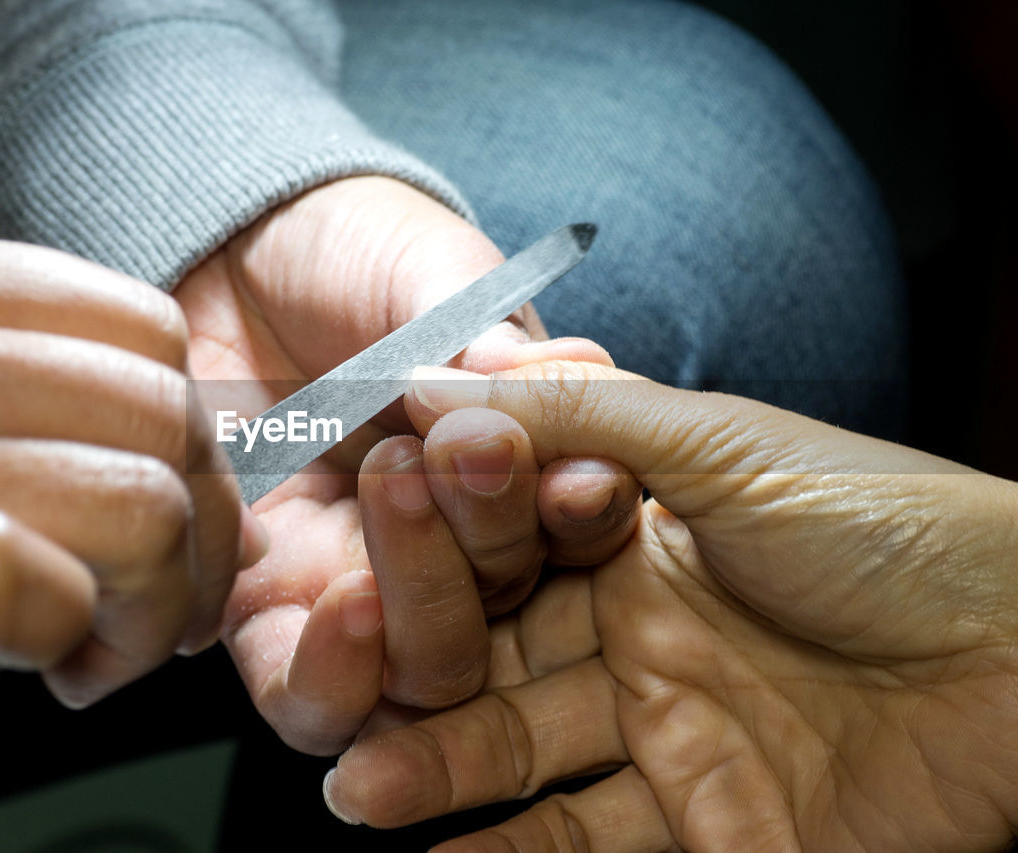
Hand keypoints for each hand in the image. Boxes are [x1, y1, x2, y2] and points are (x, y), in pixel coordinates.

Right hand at [0, 206, 257, 742]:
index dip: (193, 437)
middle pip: (163, 415)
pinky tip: (31, 665)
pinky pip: (33, 583)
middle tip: (161, 610)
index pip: (142, 327)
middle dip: (200, 534)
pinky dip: (68, 638)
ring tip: (95, 649)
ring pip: (136, 501)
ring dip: (154, 604)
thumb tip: (178, 472)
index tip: (178, 513)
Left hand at [173, 176, 616, 752]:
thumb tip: (565, 377)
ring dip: (427, 605)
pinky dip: (334, 675)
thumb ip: (488, 333)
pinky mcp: (267, 611)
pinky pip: (307, 696)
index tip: (579, 477)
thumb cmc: (353, 254)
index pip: (577, 529)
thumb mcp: (433, 273)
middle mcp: (454, 554)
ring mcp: (362, 591)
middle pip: (508, 612)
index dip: (586, 515)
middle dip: (496, 538)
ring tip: (397, 489)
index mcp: (521, 478)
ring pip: (426, 676)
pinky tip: (343, 603)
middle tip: (467, 448)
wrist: (230, 251)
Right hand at [324, 362, 1017, 851]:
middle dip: (415, 682)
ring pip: (528, 757)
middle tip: (334, 702)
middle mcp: (638, 636)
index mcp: (631, 540)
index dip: (427, 569)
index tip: (350, 576)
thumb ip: (575, 412)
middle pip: (497, 664)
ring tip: (360, 791)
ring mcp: (672, 732)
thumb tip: (434, 379)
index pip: (496, 559)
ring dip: (442, 778)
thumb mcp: (723, 442)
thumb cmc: (895, 526)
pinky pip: (590, 843)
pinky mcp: (717, 824)